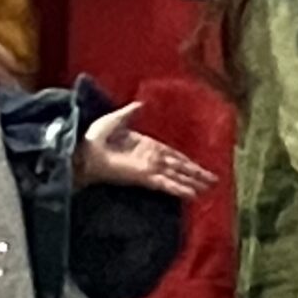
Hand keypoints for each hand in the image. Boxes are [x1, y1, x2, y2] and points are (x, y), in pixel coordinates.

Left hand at [79, 103, 215, 198]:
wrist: (83, 152)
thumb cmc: (95, 137)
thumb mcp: (114, 120)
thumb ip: (129, 113)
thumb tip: (140, 104)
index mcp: (147, 146)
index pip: (172, 155)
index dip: (187, 161)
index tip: (201, 167)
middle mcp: (151, 159)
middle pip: (179, 167)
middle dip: (196, 174)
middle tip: (214, 181)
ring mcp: (149, 169)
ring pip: (176, 176)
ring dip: (192, 183)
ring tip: (207, 190)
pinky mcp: (144, 177)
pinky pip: (166, 183)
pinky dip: (179, 188)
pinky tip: (192, 194)